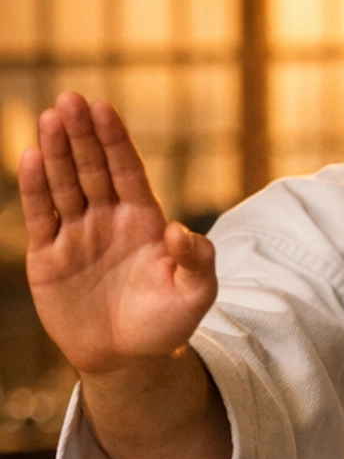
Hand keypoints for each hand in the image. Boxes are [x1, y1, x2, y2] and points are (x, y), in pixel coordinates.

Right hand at [21, 92, 217, 374]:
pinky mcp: (48, 256)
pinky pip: (41, 216)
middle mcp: (107, 218)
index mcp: (142, 219)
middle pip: (92, 168)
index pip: (126, 170)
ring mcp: (76, 234)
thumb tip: (179, 230)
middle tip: (70, 99)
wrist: (129, 360)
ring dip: (56, 152)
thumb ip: (197, 260)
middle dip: (81, 135)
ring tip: (50, 118)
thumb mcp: (196, 294)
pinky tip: (31, 157)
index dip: (114, 140)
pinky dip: (35, 189)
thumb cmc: (166, 323)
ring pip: (64, 185)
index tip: (103, 108)